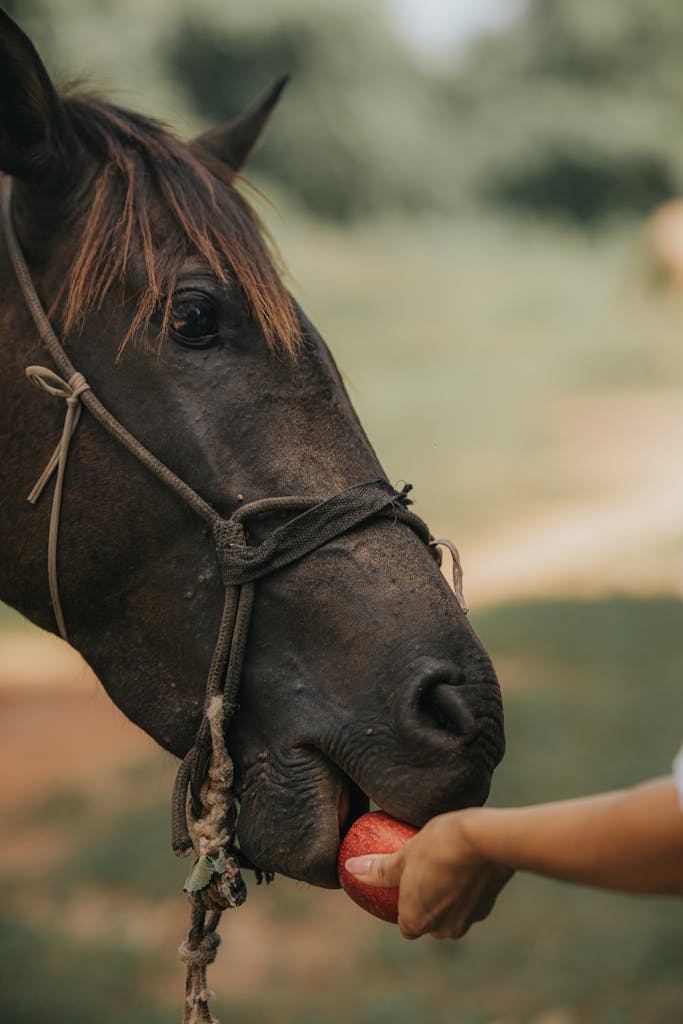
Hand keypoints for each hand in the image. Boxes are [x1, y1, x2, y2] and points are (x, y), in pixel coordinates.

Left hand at [345, 809, 512, 939]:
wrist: (486, 841)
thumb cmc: (438, 846)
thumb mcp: (404, 854)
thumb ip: (378, 869)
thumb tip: (349, 869)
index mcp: (417, 920)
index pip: (406, 925)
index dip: (405, 908)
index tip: (405, 886)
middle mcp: (443, 929)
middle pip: (430, 922)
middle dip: (427, 904)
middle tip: (423, 874)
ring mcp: (468, 920)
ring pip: (452, 913)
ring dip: (447, 897)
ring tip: (444, 867)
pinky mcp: (487, 906)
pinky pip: (471, 901)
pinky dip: (465, 888)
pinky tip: (464, 864)